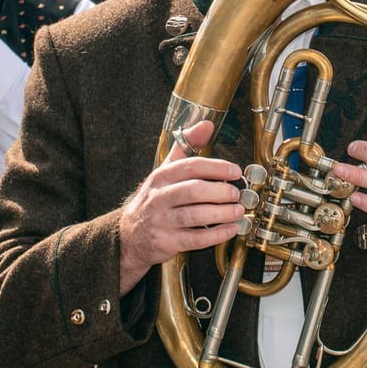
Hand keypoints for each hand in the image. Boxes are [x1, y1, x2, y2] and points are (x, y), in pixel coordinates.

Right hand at [117, 120, 243, 293]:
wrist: (128, 236)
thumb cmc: (153, 201)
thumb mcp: (164, 171)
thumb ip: (185, 147)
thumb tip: (206, 125)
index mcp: (161, 177)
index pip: (190, 167)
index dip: (216, 168)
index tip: (235, 171)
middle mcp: (159, 197)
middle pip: (193, 190)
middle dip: (221, 192)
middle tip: (237, 194)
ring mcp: (161, 221)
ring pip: (196, 215)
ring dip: (222, 213)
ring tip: (237, 211)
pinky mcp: (166, 242)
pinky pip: (196, 239)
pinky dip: (217, 235)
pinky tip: (230, 229)